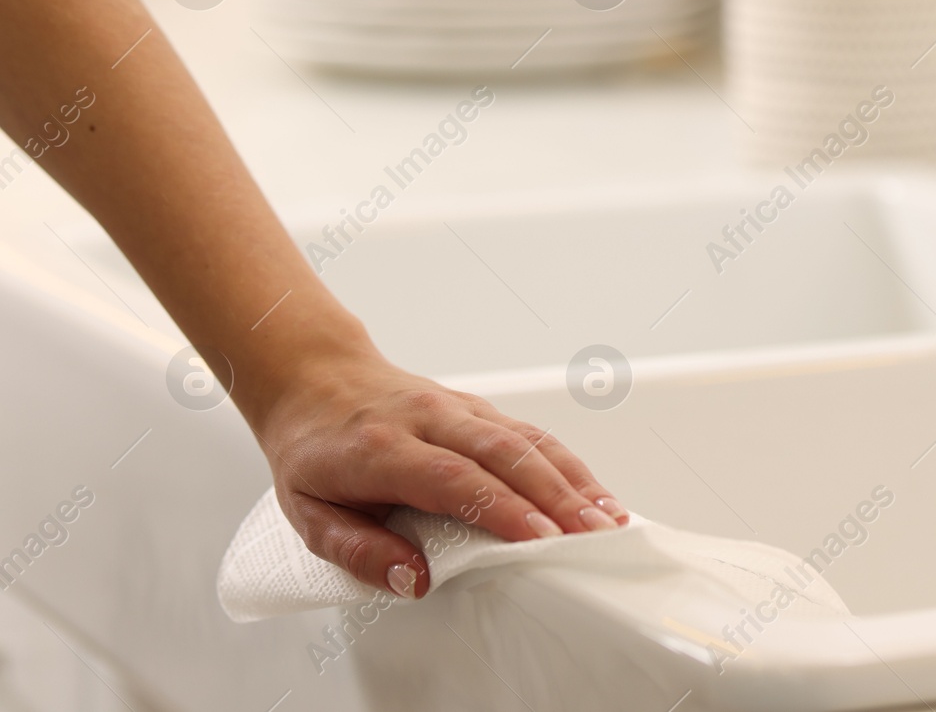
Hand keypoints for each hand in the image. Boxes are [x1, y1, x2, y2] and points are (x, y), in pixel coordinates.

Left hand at [244, 342, 628, 599]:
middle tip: (593, 533)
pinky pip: (530, 433)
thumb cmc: (314, 449)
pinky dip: (567, 464)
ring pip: (526, 438)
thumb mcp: (307, 513)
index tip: (538, 538)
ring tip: (608, 517)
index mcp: (381, 448)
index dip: (500, 507)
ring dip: (572, 478)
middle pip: (504, 453)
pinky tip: (592, 492)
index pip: (451, 477)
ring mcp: (458, 409)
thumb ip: (357, 550)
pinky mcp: (479, 408)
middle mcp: (428, 419)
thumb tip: (413, 579)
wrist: (315, 378)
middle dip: (556, 496)